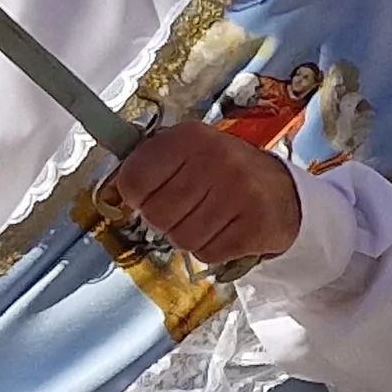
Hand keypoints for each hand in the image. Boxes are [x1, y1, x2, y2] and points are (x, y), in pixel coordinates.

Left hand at [99, 123, 302, 268]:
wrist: (282, 192)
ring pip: (181, 239)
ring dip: (190, 236)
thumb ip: (149, 167)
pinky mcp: (256, 225)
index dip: (137, 197)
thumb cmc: (223, 173)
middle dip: (167, 220)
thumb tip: (109, 194)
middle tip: (190, 208)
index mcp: (190, 136)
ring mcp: (239, 192)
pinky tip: (227, 230)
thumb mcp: (188, 153)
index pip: (133, 181)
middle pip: (155, 215)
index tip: (153, 194)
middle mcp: (216, 158)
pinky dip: (212, 249)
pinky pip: (207, 254)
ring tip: (210, 218)